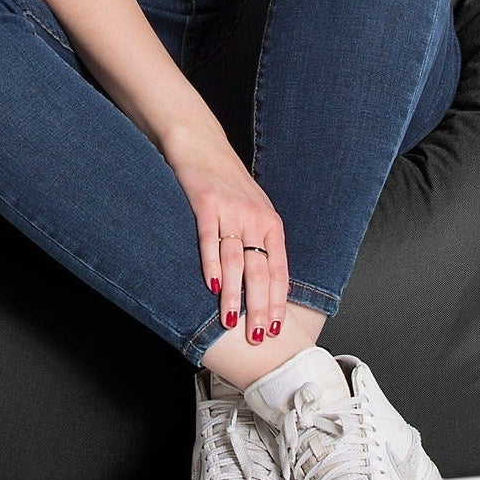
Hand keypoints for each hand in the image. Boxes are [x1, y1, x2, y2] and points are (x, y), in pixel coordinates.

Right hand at [166, 131, 289, 343]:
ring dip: (234, 294)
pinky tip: (211, 286)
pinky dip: (210, 263)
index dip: (278, 300)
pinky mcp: (205, 202)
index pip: (279, 268)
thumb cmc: (227, 181)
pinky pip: (209, 238)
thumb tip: (263, 284)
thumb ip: (258, 240)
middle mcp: (254, 217)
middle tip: (258, 336)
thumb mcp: (252, 209)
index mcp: (270, 222)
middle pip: (260, 269)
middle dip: (260, 306)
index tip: (277, 328)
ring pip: (236, 259)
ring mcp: (230, 210)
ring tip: (230, 323)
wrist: (201, 143)